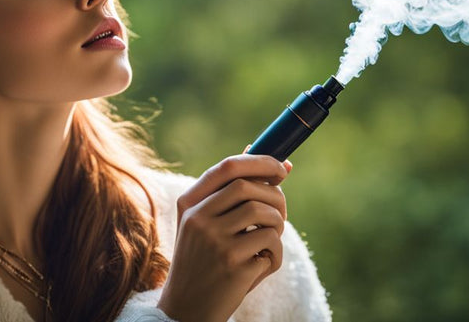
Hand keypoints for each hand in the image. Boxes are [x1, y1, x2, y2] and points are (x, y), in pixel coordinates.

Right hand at [157, 154, 292, 321]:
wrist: (188, 309)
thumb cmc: (205, 261)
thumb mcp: (206, 225)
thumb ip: (233, 195)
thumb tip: (278, 165)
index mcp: (189, 204)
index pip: (227, 168)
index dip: (259, 162)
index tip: (280, 167)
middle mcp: (198, 219)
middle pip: (248, 187)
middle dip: (275, 196)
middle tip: (280, 213)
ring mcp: (214, 242)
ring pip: (264, 213)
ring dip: (278, 225)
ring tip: (269, 241)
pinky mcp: (233, 265)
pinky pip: (272, 244)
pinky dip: (276, 254)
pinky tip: (262, 265)